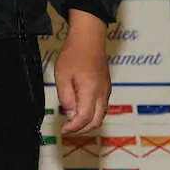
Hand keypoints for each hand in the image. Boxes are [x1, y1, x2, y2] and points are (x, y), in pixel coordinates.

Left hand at [55, 9, 110, 133]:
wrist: (89, 39)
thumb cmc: (74, 54)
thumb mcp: (62, 76)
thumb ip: (66, 97)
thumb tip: (70, 115)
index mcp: (91, 91)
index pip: (84, 119)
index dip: (73, 127)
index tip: (63, 129)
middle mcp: (102, 94)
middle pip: (96, 121)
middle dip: (82, 129)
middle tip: (68, 128)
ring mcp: (106, 91)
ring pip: (101, 115)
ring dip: (88, 122)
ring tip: (72, 121)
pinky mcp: (106, 88)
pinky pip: (102, 107)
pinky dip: (93, 114)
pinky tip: (80, 110)